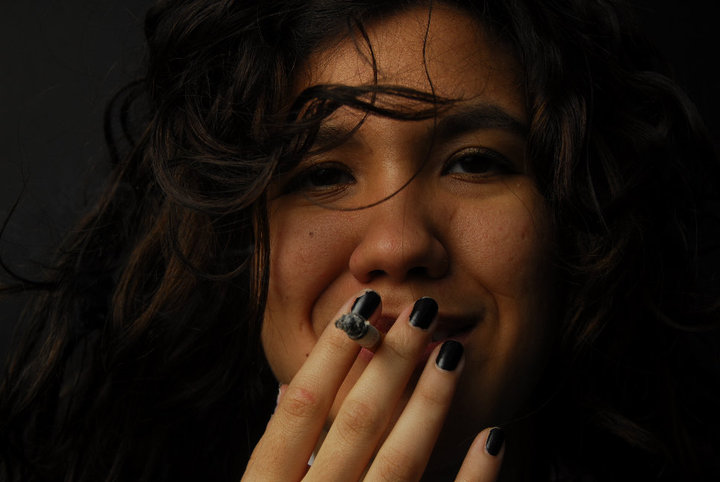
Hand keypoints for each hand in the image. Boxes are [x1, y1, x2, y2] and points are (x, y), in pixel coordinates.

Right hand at [243, 292, 504, 480]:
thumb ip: (279, 461)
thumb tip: (298, 391)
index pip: (298, 408)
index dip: (329, 354)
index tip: (359, 307)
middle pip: (354, 423)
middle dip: (389, 362)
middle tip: (419, 311)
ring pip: (399, 462)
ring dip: (428, 404)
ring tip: (451, 352)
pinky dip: (474, 479)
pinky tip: (493, 437)